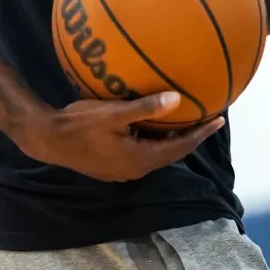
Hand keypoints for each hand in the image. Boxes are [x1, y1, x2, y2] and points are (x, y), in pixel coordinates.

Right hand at [17, 92, 224, 181]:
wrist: (50, 139)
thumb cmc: (81, 124)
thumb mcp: (115, 113)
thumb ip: (146, 108)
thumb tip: (177, 99)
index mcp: (140, 159)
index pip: (180, 148)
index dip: (201, 134)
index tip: (219, 119)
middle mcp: (136, 169)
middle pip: (171, 153)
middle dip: (190, 136)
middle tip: (206, 116)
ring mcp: (123, 169)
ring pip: (156, 153)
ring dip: (171, 138)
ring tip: (185, 118)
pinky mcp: (114, 165)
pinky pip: (143, 151)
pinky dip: (154, 138)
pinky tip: (153, 122)